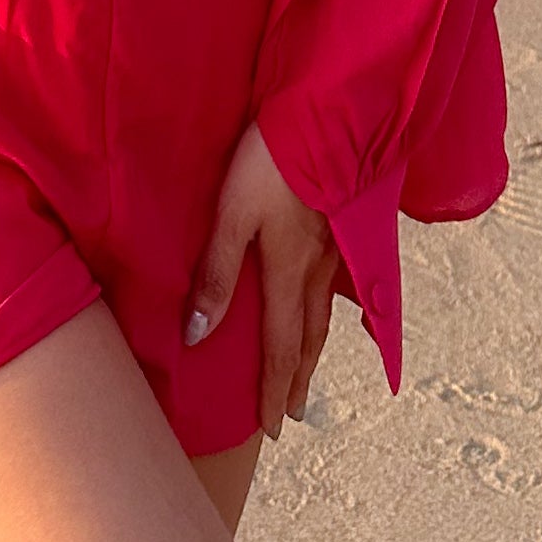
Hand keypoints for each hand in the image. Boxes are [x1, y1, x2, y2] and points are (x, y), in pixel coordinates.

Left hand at [184, 121, 337, 437]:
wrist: (327, 114)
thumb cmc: (270, 161)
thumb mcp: (232, 212)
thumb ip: (216, 273)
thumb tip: (198, 336)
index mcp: (288, 270)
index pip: (281, 347)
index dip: (275, 390)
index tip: (272, 427)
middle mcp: (316, 268)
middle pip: (309, 338)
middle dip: (299, 379)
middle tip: (295, 413)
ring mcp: (334, 247)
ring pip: (325, 313)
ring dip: (315, 350)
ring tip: (309, 371)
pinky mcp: (343, 224)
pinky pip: (336, 286)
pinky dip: (329, 312)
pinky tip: (329, 304)